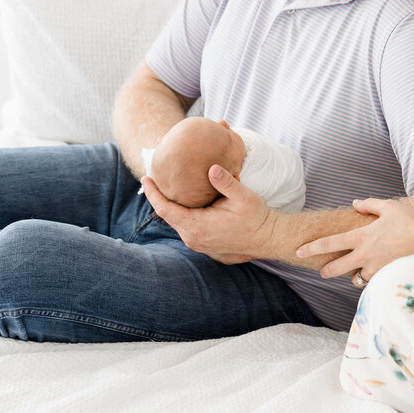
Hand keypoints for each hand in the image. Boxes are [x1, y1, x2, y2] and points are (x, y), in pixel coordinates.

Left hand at [141, 166, 277, 264]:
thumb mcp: (242, 195)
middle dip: (160, 197)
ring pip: (178, 222)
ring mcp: (198, 244)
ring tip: (168, 188)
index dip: (153, 193)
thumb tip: (212, 167)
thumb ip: (225, 181)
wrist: (267, 238)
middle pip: (168, 216)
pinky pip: (187, 228)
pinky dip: (183, 214)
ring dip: (172, 206)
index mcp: (196, 226)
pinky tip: (187, 203)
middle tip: (155, 178)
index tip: (146, 177)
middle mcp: (193, 238)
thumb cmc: (255, 217)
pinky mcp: (205, 245)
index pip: (165, 209)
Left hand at [296, 198, 413, 283]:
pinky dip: (373, 278)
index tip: (299, 251)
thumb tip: (355, 203)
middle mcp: (364, 255)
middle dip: (326, 271)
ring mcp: (375, 269)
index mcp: (361, 236)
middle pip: (336, 268)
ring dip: (355, 274)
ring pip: (356, 278)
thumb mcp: (388, 206)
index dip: (312, 248)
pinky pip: (373, 282)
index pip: (330, 243)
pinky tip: (379, 272)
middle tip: (323, 271)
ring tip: (360, 269)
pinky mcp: (386, 278)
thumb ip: (369, 205)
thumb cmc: (409, 221)